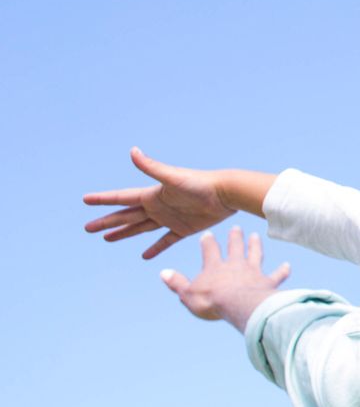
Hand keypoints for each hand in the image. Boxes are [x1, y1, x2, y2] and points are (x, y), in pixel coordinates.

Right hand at [83, 147, 236, 259]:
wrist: (227, 194)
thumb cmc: (201, 183)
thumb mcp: (173, 177)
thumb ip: (152, 167)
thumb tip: (132, 150)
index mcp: (152, 194)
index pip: (122, 198)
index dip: (103, 199)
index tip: (85, 199)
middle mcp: (158, 206)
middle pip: (126, 216)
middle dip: (107, 221)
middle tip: (87, 228)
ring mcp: (170, 218)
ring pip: (141, 228)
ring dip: (124, 233)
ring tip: (106, 238)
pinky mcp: (184, 229)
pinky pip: (165, 241)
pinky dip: (155, 248)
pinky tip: (144, 256)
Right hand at [159, 227, 290, 327]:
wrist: (240, 305)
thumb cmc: (212, 302)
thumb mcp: (188, 294)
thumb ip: (177, 283)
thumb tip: (163, 273)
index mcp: (215, 267)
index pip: (210, 250)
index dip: (208, 242)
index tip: (207, 234)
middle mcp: (235, 265)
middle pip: (235, 247)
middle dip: (235, 237)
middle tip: (236, 227)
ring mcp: (253, 272)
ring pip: (255, 254)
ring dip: (256, 246)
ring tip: (256, 237)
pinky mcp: (267, 282)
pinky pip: (276, 275)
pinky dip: (282, 271)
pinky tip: (287, 266)